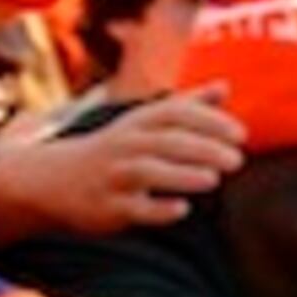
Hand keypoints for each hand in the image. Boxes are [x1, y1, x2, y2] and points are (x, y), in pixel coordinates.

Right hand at [0, 87, 246, 241]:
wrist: (55, 180)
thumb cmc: (116, 148)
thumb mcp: (145, 122)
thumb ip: (188, 106)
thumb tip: (225, 87)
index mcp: (139, 122)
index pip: (175, 113)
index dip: (209, 120)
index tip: (241, 134)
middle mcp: (126, 145)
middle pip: (166, 141)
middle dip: (203, 149)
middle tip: (237, 160)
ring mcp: (114, 176)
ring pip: (148, 172)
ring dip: (182, 174)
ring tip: (214, 180)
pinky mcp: (107, 207)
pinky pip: (132, 208)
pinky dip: (157, 209)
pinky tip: (182, 209)